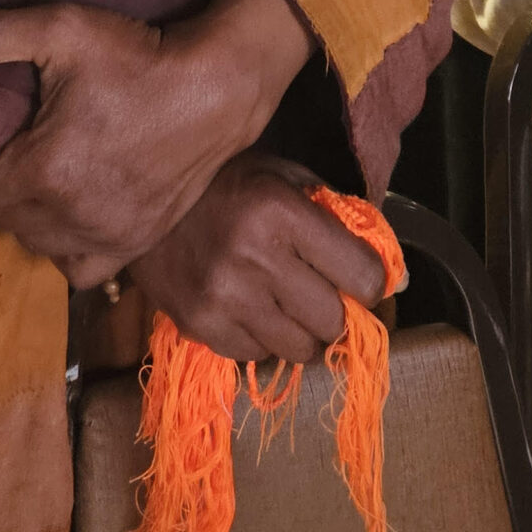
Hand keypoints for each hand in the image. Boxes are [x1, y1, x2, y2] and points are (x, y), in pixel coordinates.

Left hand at [0, 0, 311, 285]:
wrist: (217, 89)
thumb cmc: (138, 56)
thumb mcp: (61, 29)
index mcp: (42, 170)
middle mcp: (70, 216)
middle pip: (1, 215)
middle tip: (0, 148)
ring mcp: (106, 236)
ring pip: (36, 242)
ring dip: (23, 215)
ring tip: (30, 175)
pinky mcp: (136, 244)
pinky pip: (81, 268)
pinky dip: (64, 246)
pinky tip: (67, 214)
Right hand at [128, 153, 388, 362]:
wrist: (136, 191)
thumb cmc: (223, 182)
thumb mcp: (283, 175)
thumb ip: (340, 217)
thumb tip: (395, 279)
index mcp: (280, 211)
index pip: (364, 277)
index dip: (366, 278)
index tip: (355, 274)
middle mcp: (253, 258)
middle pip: (333, 320)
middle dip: (333, 307)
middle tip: (313, 286)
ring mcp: (222, 297)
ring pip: (300, 349)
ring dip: (298, 328)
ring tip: (277, 297)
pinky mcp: (197, 324)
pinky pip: (257, 356)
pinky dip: (259, 337)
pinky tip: (243, 304)